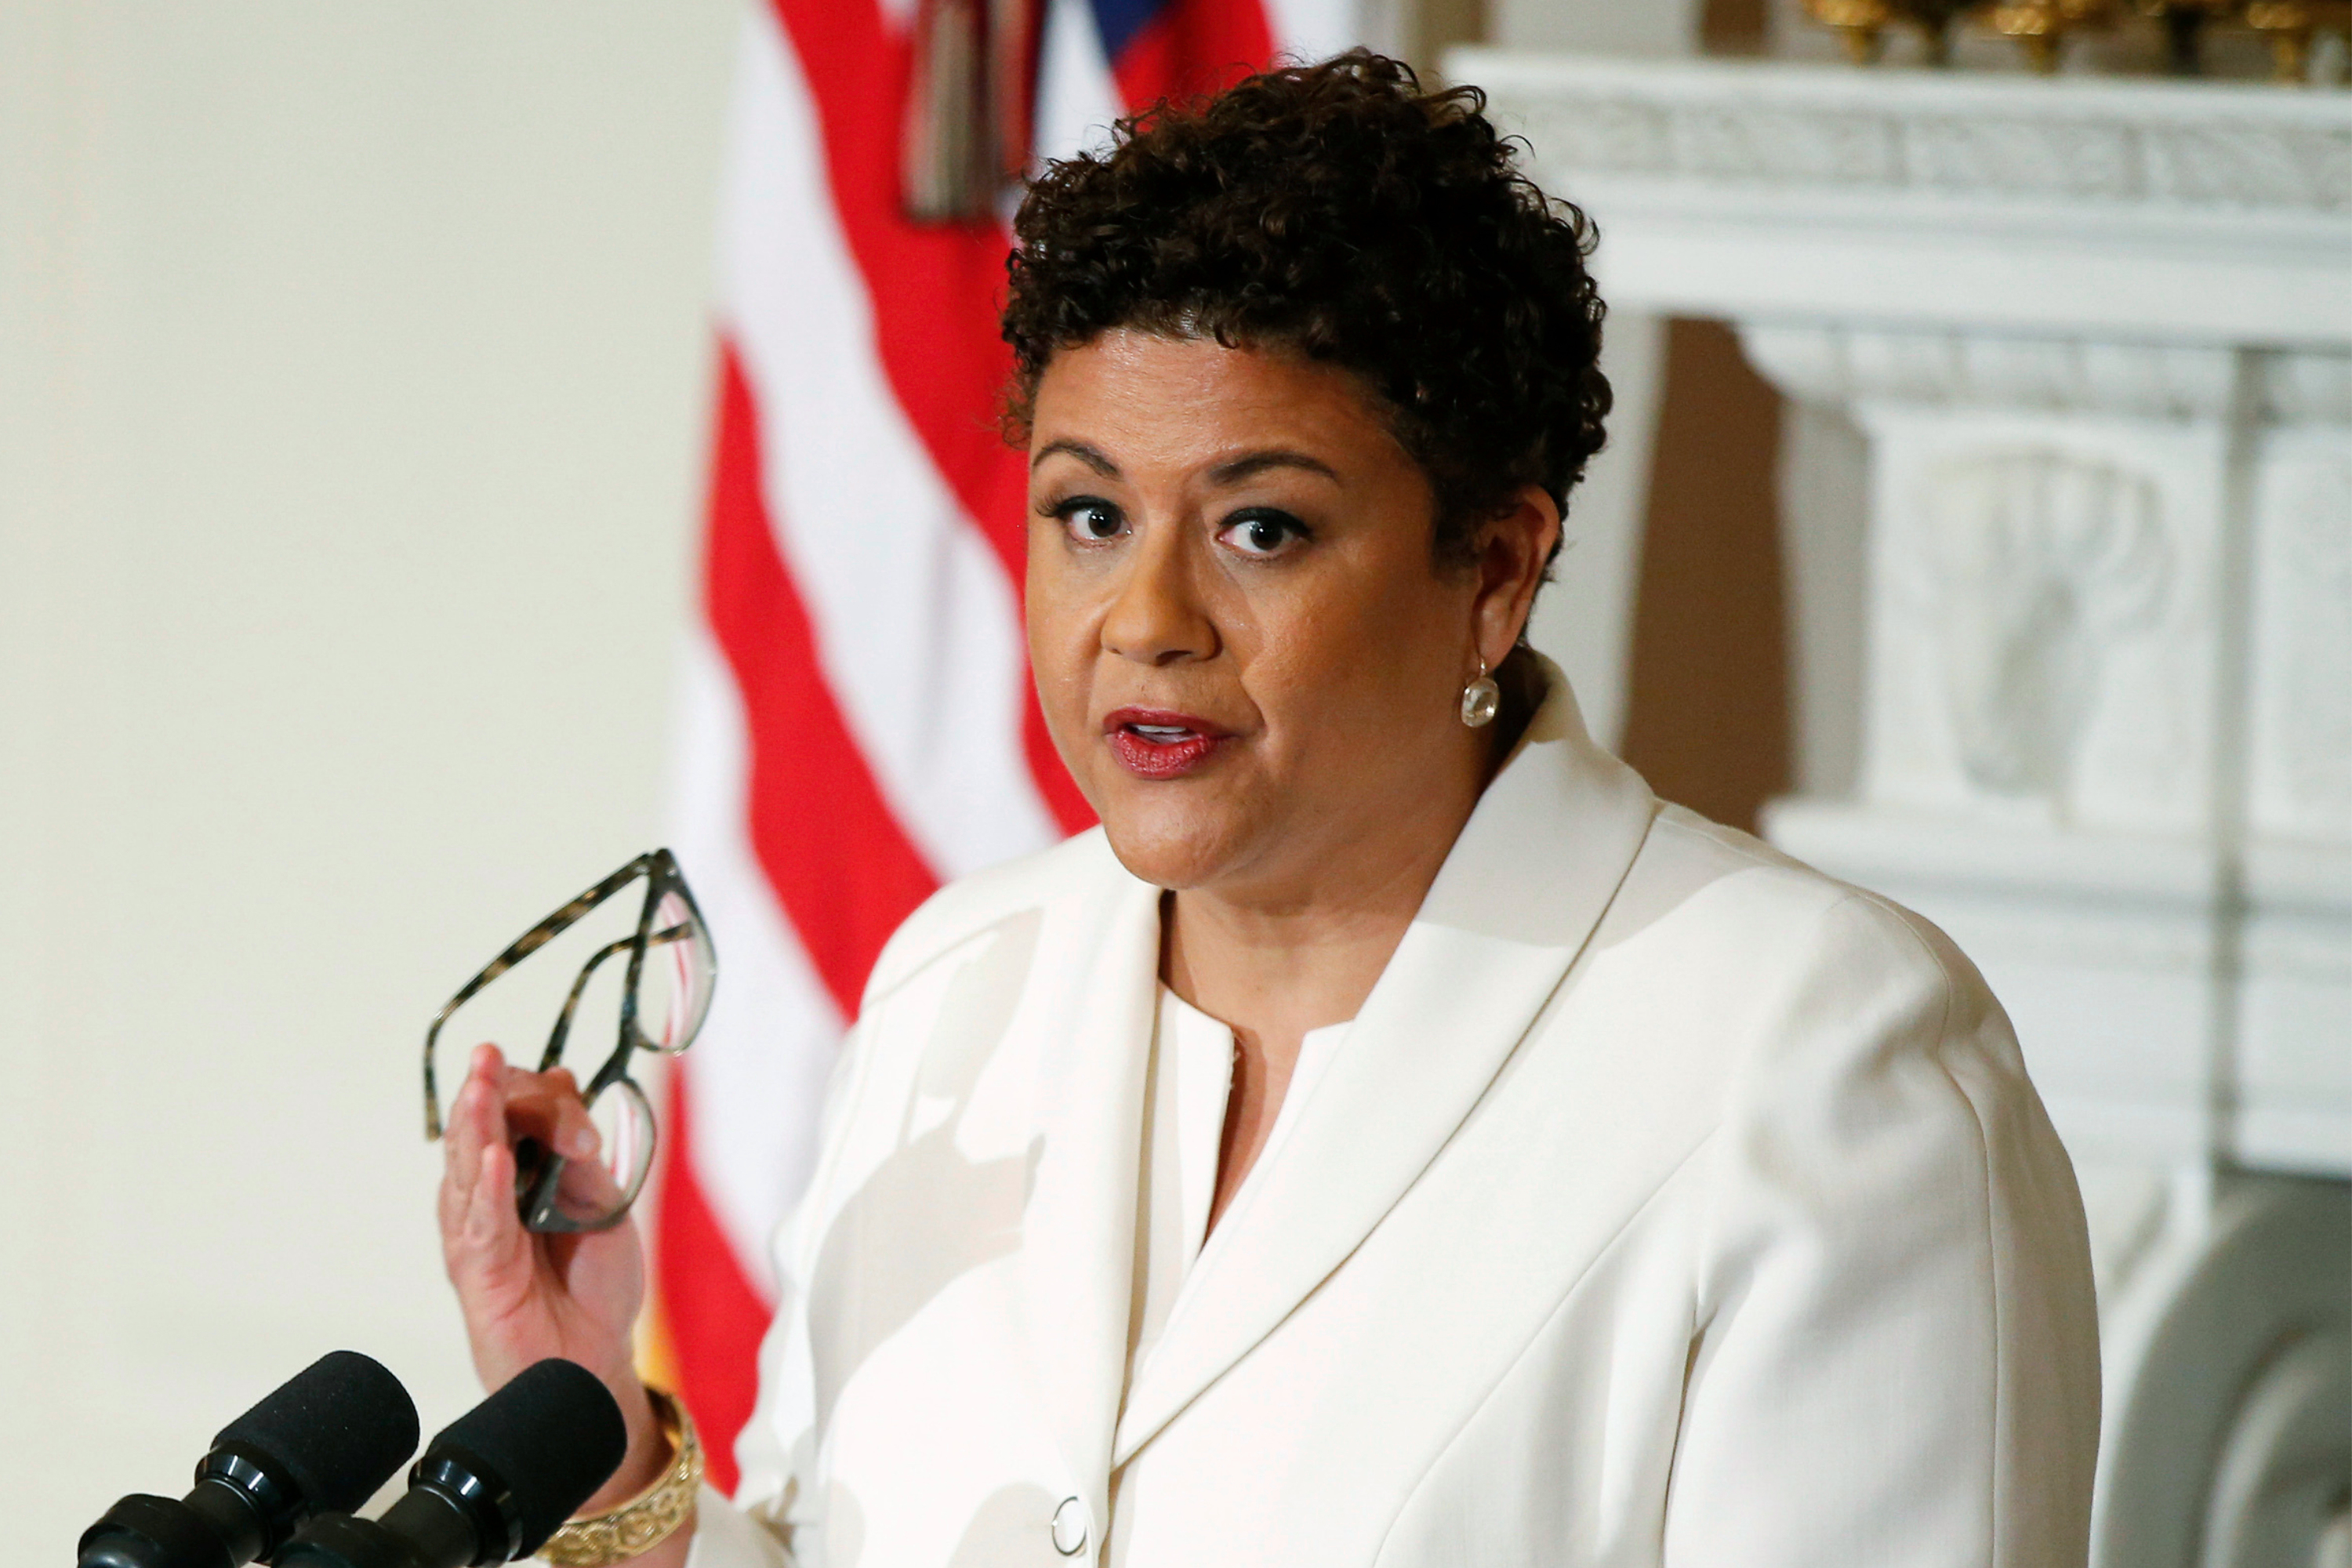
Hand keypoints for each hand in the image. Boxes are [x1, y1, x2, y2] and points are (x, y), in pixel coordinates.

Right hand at [437, 1043, 671, 1514]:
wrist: (595, 1358)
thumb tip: (561, 1078)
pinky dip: (487, 1191)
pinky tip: (491, 1160)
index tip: (585, 1127)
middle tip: (490, 1055)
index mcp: (518, 1172)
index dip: (549, 1103)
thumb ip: (576, 1151)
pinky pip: (481, 1225)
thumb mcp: (601, 1201)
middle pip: (481, 1129)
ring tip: (479, 1085)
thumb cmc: (593, 1282)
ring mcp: (477, 1232)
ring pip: (468, 1167)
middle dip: (488, 1090)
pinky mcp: (478, 1272)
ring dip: (475, 1124)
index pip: (518, 1114)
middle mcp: (488, 1196)